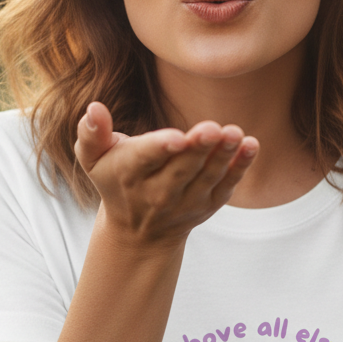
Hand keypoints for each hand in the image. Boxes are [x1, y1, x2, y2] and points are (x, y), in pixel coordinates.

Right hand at [74, 101, 257, 246]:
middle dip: (198, 149)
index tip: (178, 137)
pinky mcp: (208, 205)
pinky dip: (240, 168)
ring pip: (207, 177)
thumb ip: (91, 134)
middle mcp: (158, 193)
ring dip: (223, 155)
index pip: (146, 159)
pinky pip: (226, 186)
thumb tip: (94, 109)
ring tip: (235, 133)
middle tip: (213, 128)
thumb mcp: (93, 159)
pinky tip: (251, 145)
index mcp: (129, 174)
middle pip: (181, 169)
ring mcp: (186, 202)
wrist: (138, 232)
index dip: (162, 148)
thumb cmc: (115, 179)